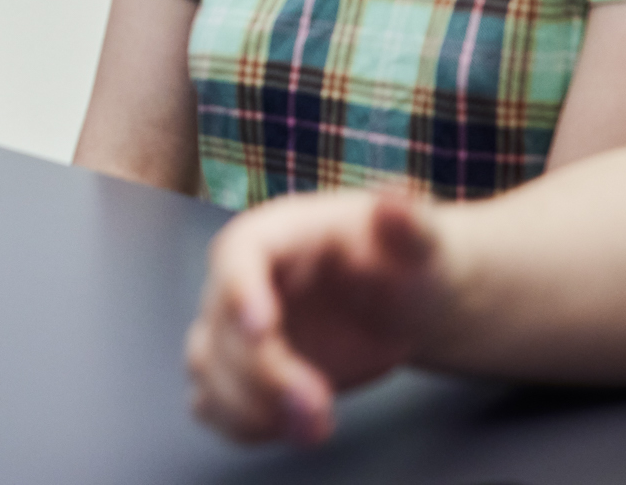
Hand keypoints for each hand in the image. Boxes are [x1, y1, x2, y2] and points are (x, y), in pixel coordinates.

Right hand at [187, 190, 444, 444]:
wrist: (403, 302)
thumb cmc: (403, 261)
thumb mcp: (416, 239)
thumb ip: (407, 223)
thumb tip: (397, 195)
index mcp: (274, 234)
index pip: (238, 254)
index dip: (240, 290)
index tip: (264, 332)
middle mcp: (241, 279)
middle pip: (222, 325)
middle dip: (264, 374)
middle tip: (317, 408)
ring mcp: (235, 328)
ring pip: (209, 367)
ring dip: (250, 406)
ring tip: (314, 428)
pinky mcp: (243, 371)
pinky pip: (215, 401)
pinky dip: (242, 423)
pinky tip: (291, 429)